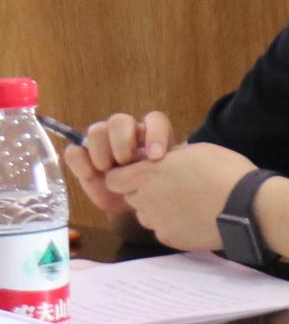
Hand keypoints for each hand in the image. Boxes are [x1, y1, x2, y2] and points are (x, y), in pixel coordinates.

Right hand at [58, 111, 179, 221]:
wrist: (137, 203)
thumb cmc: (158, 186)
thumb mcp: (170, 176)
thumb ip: (174, 165)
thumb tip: (179, 159)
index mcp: (152, 134)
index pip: (154, 120)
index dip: (155, 135)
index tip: (157, 158)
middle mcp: (126, 135)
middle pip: (119, 120)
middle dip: (121, 141)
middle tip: (126, 163)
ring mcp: (103, 145)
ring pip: (96, 131)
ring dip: (101, 151)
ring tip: (108, 170)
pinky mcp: (84, 158)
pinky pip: (75, 151)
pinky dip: (81, 162)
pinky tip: (92, 175)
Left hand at [99, 143, 252, 253]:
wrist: (250, 207)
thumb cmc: (227, 172)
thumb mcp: (199, 151)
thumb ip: (172, 157)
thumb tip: (164, 158)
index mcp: (149, 173)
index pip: (113, 179)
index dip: (126, 176)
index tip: (143, 174)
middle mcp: (146, 198)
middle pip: (131, 197)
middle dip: (144, 192)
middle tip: (172, 188)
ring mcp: (156, 221)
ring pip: (146, 215)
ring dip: (157, 210)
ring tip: (187, 204)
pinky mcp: (170, 238)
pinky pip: (163, 230)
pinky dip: (174, 224)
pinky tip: (195, 218)